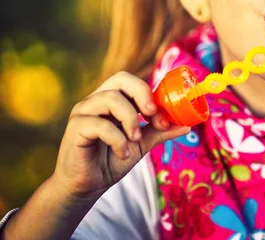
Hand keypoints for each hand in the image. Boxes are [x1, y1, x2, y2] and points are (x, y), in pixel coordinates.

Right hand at [50, 71, 189, 200]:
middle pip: (120, 78)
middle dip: (141, 94)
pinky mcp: (75, 128)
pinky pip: (98, 124)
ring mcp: (83, 112)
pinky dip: (117, 138)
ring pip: (109, 99)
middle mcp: (96, 100)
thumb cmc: (112, 160)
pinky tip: (123, 152)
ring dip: (129, 119)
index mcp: (112, 99)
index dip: (150, 93)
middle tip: (151, 115)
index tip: (162, 117)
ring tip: (135, 140)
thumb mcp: (142, 143)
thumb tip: (188, 124)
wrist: (87, 187)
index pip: (131, 80)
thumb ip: (160, 131)